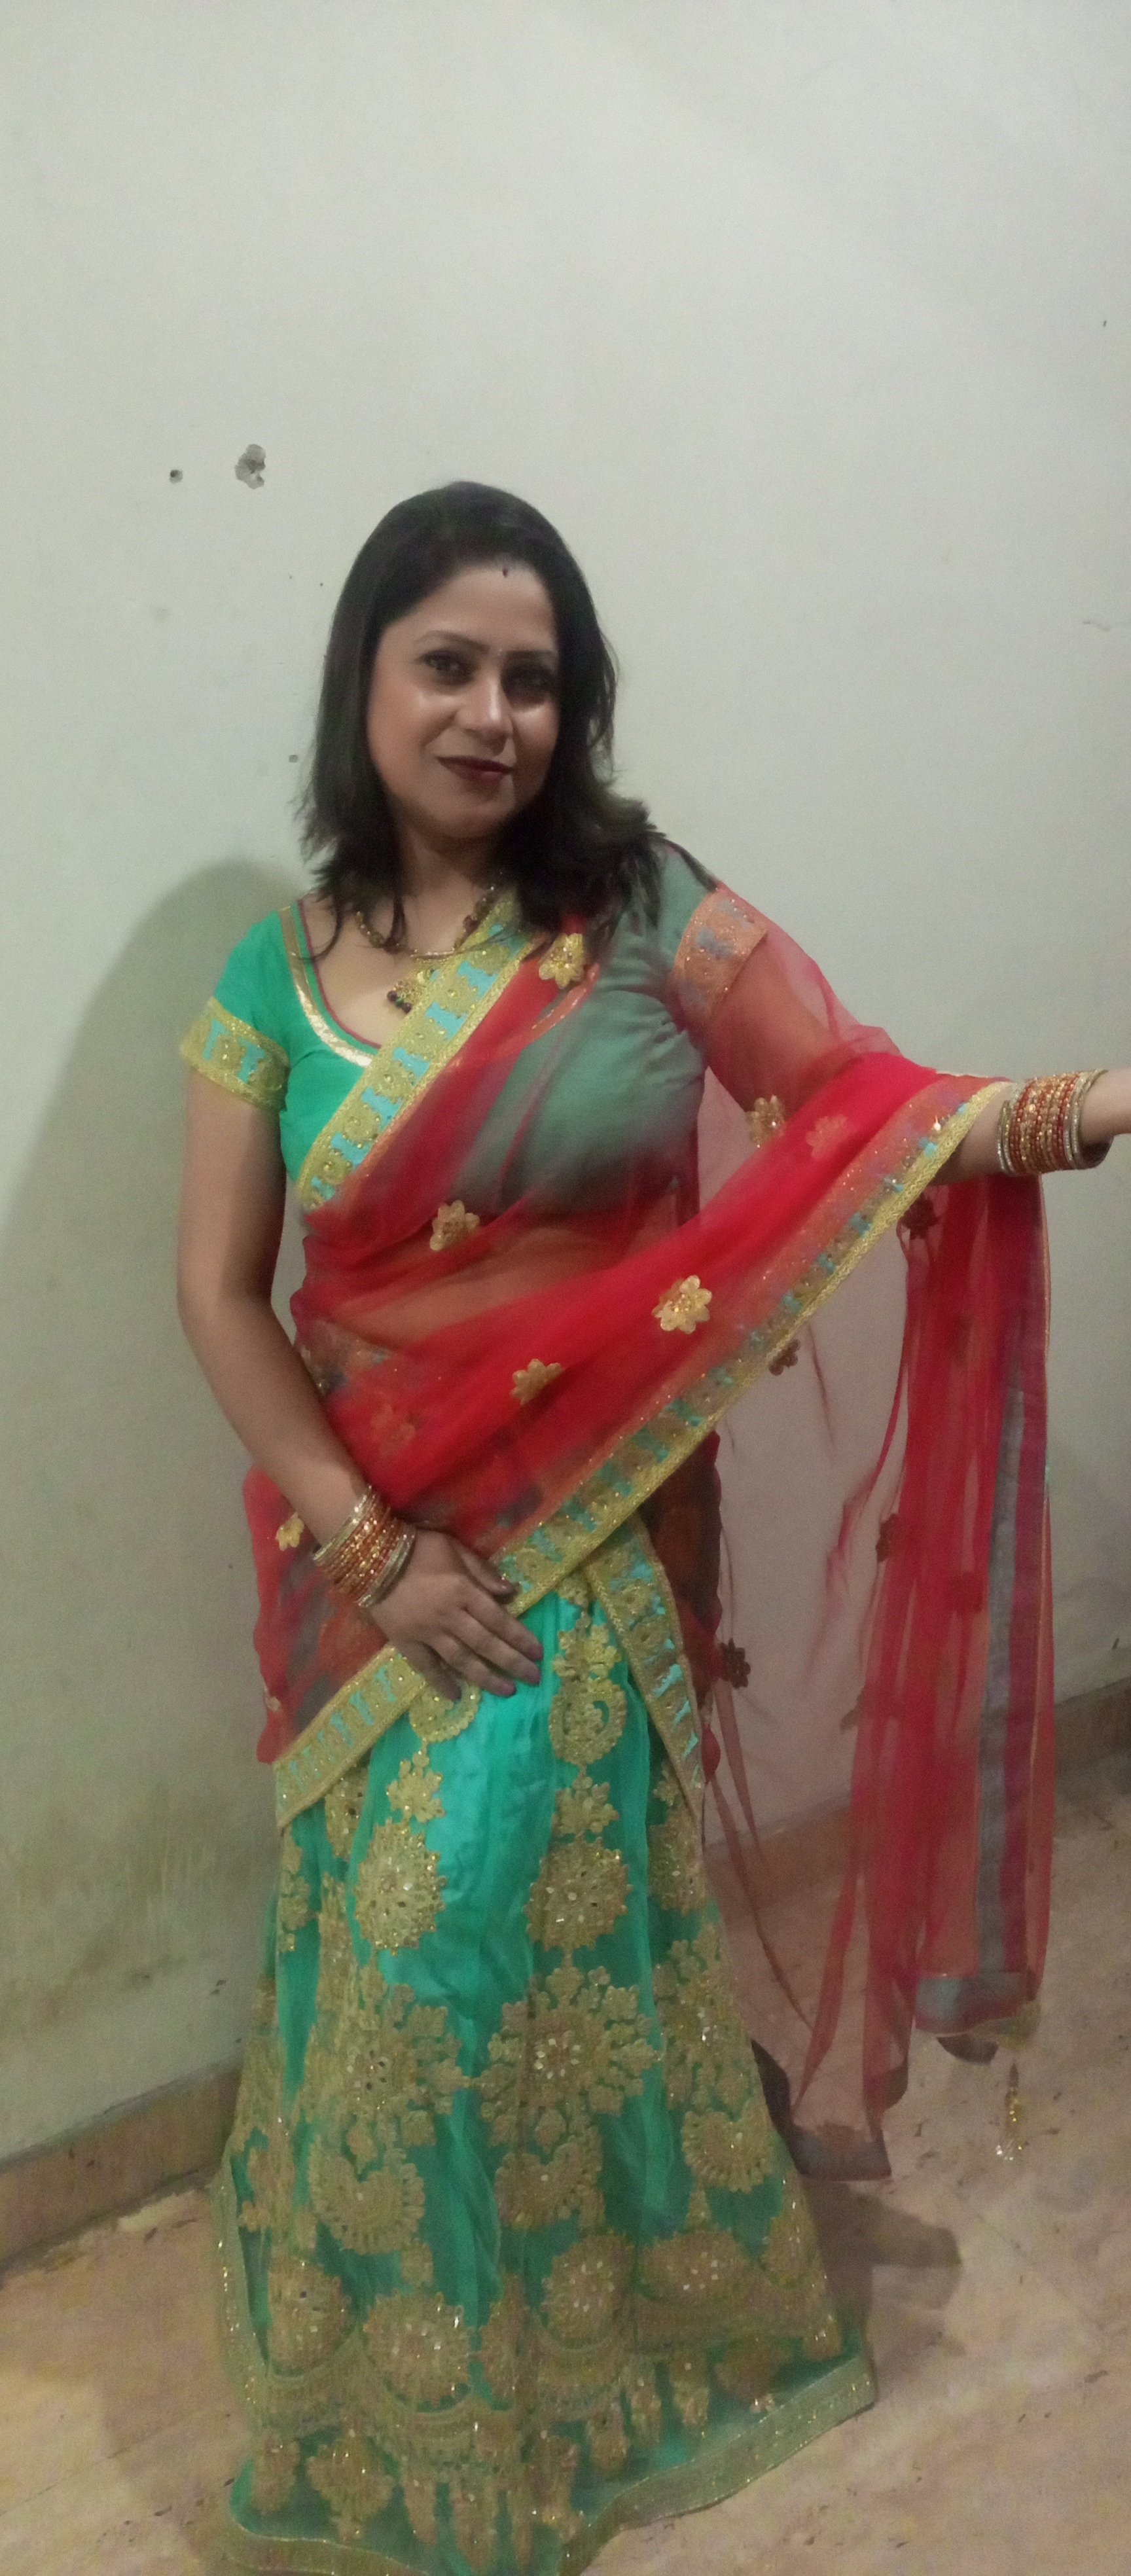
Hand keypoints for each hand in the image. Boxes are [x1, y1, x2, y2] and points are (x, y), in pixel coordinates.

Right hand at [375, 1528, 542, 1701]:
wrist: (371, 1557)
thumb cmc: (417, 1547)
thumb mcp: (455, 1548)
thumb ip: (483, 1571)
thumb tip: (511, 1591)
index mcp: (463, 1591)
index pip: (500, 1620)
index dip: (520, 1638)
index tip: (538, 1653)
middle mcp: (449, 1616)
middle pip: (487, 1645)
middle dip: (513, 1663)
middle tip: (533, 1679)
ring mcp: (427, 1633)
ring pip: (462, 1661)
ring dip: (487, 1678)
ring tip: (507, 1691)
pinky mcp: (405, 1642)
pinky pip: (426, 1667)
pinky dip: (441, 1683)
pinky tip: (457, 1697)